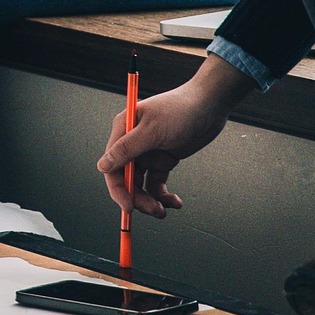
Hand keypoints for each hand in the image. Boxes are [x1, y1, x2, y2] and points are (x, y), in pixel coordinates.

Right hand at [95, 56, 254, 215]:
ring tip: (165, 208)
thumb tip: (103, 166)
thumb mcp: (153, 131)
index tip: (129, 207)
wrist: (211, 103)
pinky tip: (174, 201)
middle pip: (126, 179)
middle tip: (154, 210)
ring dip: (151, 199)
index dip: (118, 189)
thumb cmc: (181, 110)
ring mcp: (148, 152)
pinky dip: (164, 194)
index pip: (112, 166)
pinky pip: (157, 182)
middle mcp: (132, 143)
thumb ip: (127, 149)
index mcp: (123, 131)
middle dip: (138, 197)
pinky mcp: (164, 159)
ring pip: (142, 184)